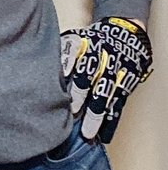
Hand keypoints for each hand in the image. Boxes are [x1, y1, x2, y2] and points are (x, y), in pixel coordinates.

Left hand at [59, 16, 152, 142]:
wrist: (126, 33)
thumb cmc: (94, 38)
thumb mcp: (77, 38)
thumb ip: (64, 52)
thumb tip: (44, 66)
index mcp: (91, 52)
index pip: (82, 70)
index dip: (76, 85)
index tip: (68, 100)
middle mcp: (105, 66)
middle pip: (95, 87)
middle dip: (86, 104)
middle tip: (75, 118)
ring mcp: (116, 78)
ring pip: (107, 100)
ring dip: (98, 118)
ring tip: (89, 134)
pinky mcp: (125, 88)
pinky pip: (118, 107)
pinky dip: (111, 121)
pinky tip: (105, 135)